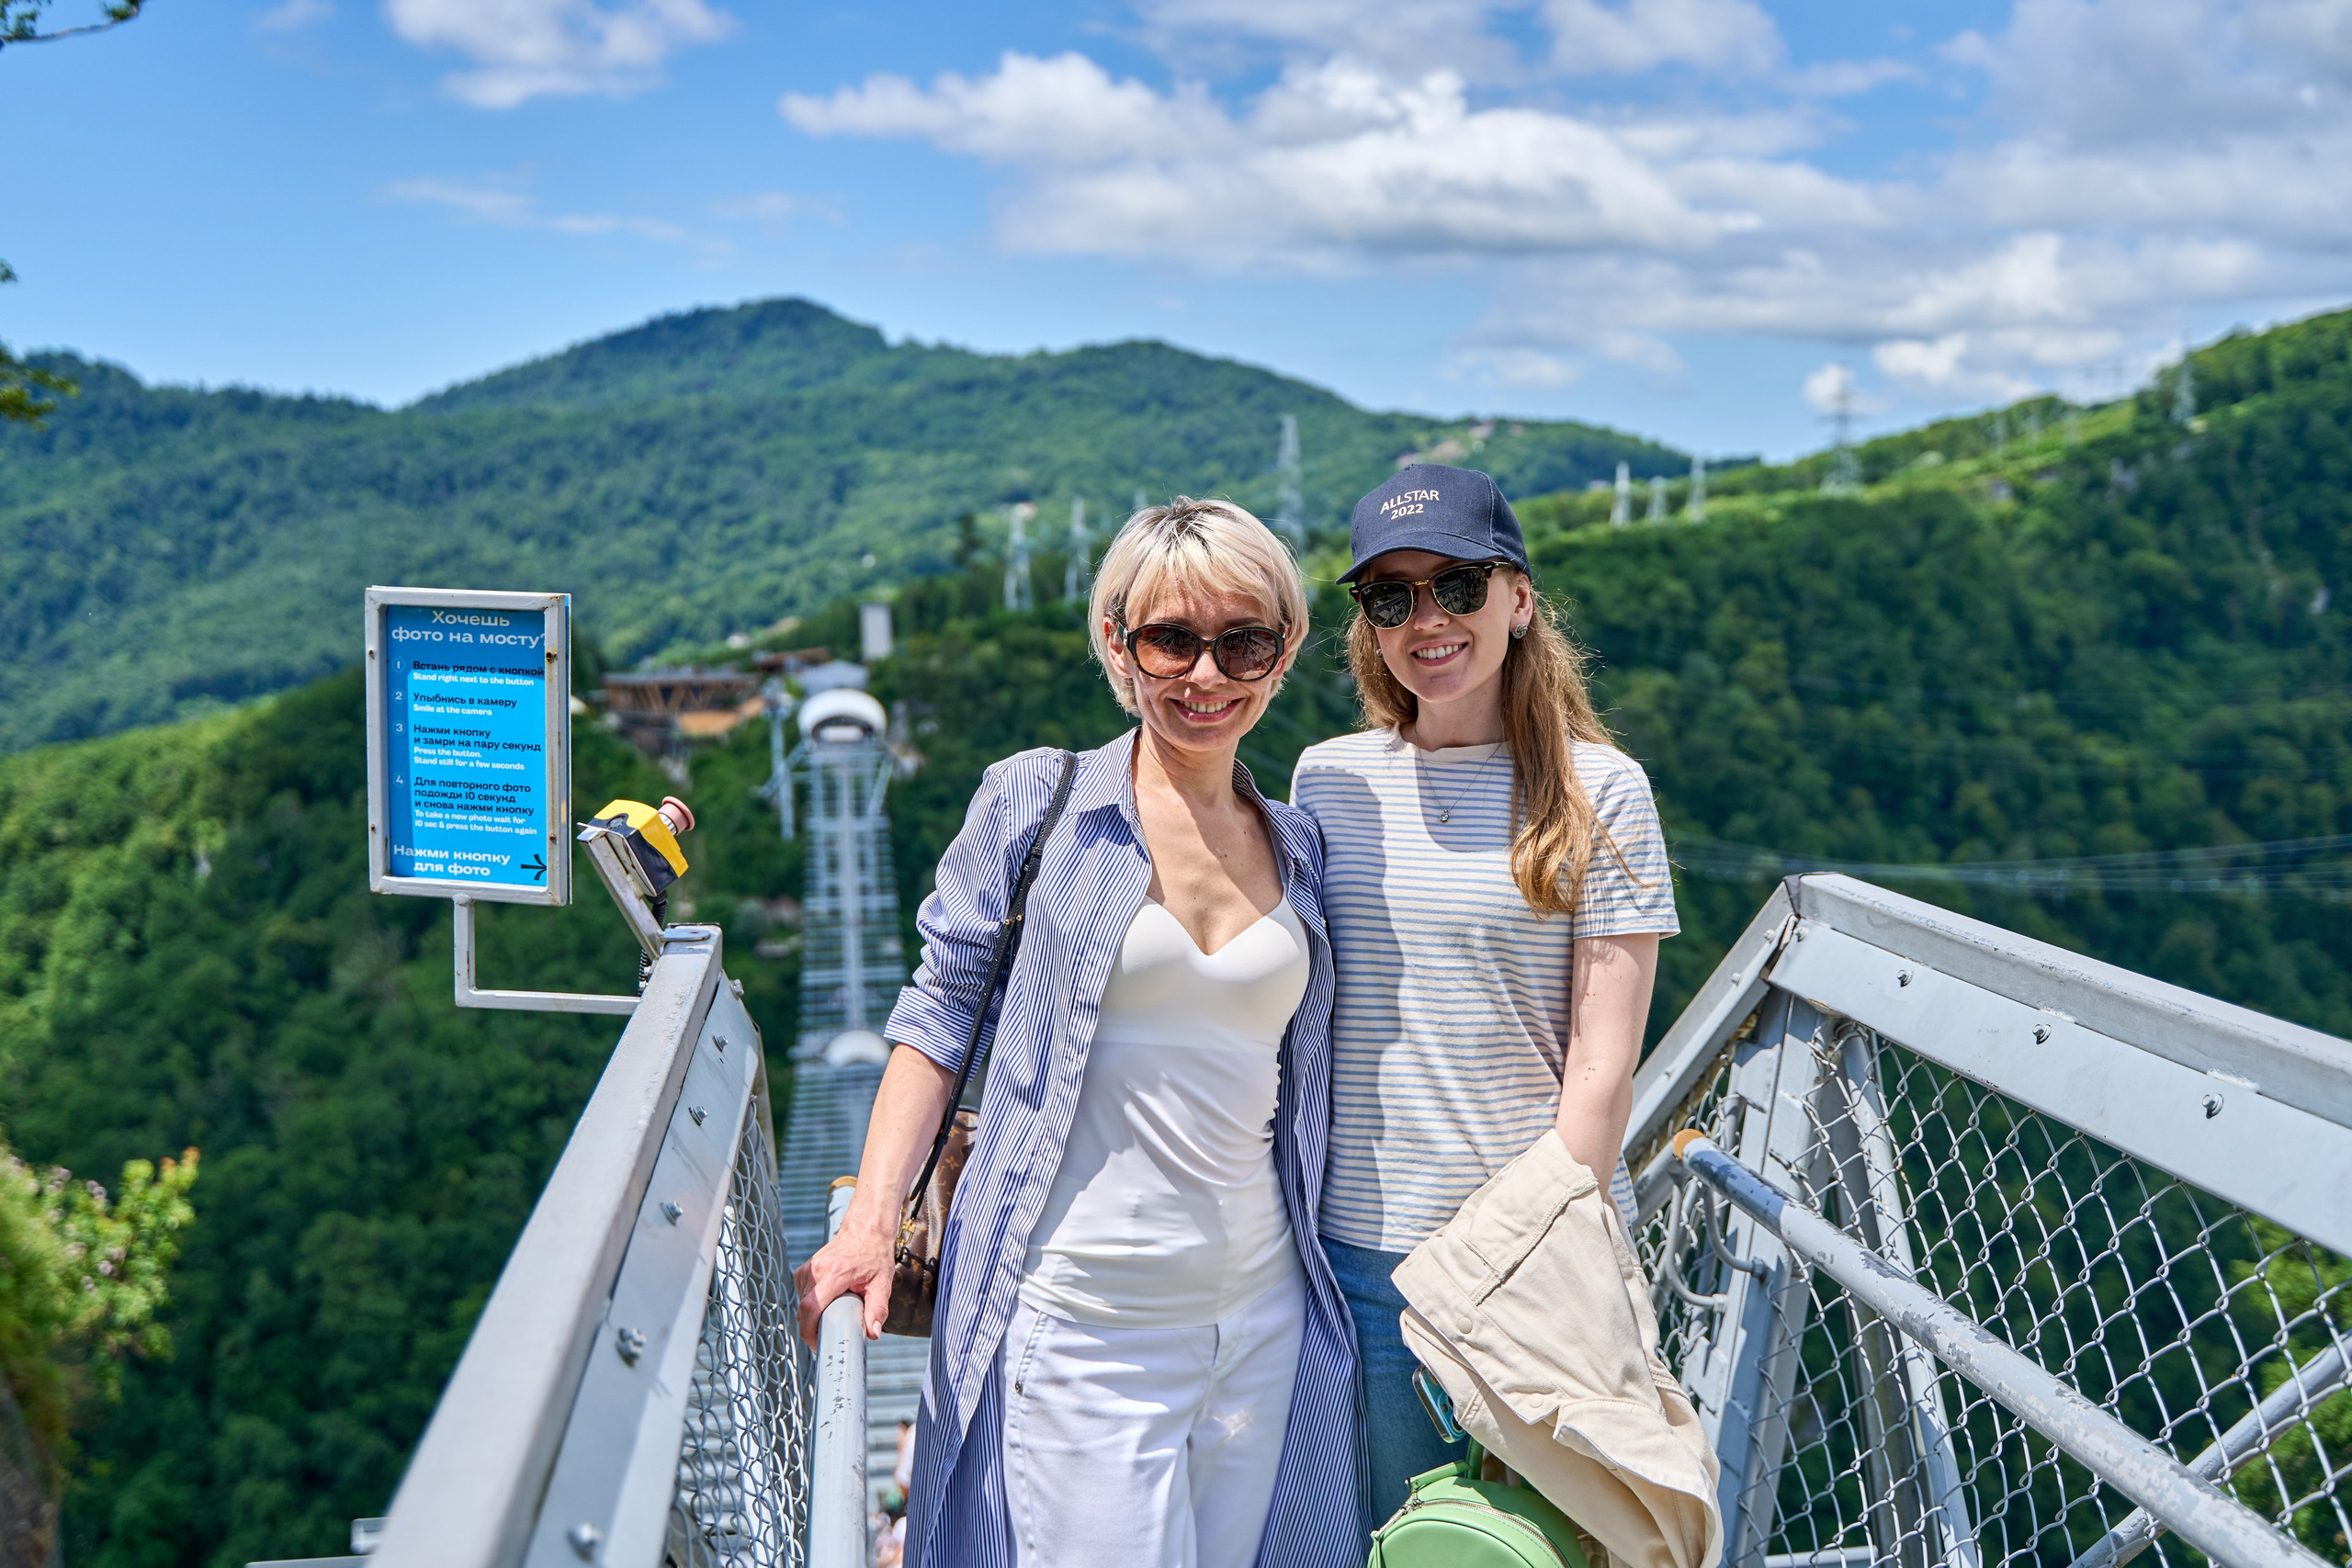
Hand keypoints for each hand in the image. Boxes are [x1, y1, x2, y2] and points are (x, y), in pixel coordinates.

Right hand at [794, 1214, 895, 1346]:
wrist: (866, 1230)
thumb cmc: (875, 1255)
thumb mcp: (882, 1284)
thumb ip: (878, 1309)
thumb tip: (873, 1333)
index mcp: (834, 1274)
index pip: (810, 1308)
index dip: (809, 1331)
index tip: (818, 1344)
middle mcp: (817, 1269)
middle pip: (803, 1309)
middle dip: (812, 1328)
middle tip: (829, 1336)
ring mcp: (809, 1267)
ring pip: (801, 1302)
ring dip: (812, 1315)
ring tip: (832, 1316)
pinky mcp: (805, 1268)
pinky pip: (802, 1293)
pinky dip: (811, 1303)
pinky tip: (827, 1301)